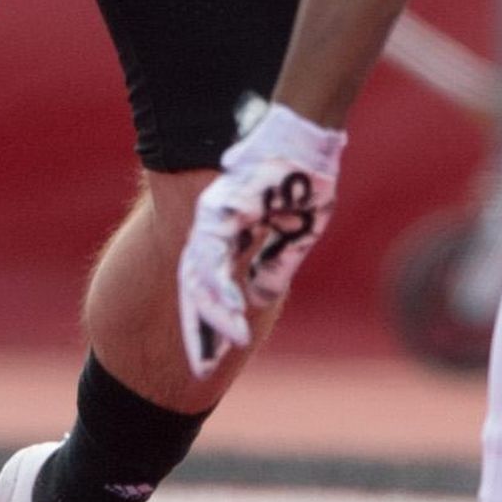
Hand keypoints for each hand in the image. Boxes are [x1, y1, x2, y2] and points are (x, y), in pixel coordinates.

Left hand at [177, 100, 345, 376]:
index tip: (217, 351)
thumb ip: (273, 264)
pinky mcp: (221, 212)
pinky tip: (229, 319)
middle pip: (198, 287)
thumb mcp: (293, 232)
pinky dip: (222, 293)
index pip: (213, 281)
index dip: (213, 317)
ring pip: (201, 279)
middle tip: (200, 369)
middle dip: (199, 330)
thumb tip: (258, 299)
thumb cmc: (302, 173)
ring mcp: (213, 218)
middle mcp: (214, 226)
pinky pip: (216, 260)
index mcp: (228, 230)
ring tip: (213, 355)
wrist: (303, 132)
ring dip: (210, 320)